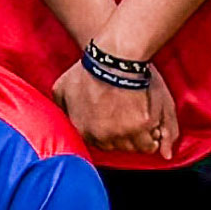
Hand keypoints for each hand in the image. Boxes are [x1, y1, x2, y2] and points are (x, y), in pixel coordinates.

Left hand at [52, 60, 174, 159]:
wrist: (112, 61)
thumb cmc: (88, 72)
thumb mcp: (62, 88)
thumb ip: (60, 106)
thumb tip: (59, 117)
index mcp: (81, 130)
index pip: (96, 143)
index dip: (107, 133)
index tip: (114, 125)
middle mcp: (100, 137)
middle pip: (115, 147)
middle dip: (122, 138)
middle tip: (129, 124)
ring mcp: (120, 134)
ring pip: (132, 148)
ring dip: (138, 140)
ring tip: (142, 128)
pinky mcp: (140, 128)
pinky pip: (148, 144)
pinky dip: (151, 139)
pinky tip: (151, 129)